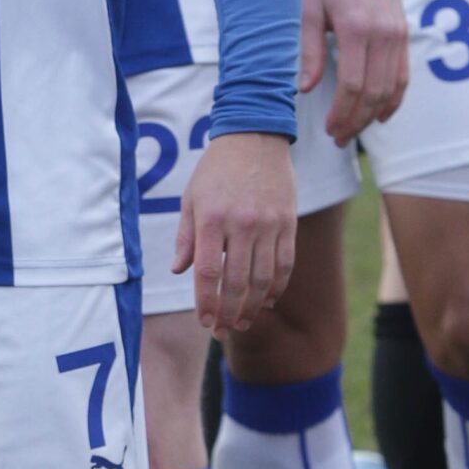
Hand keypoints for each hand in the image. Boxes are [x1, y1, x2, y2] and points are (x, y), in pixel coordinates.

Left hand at [175, 130, 296, 334]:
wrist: (254, 139)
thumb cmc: (215, 171)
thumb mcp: (190, 199)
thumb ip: (186, 237)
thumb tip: (180, 271)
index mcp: (212, 220)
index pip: (208, 273)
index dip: (206, 303)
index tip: (205, 322)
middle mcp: (242, 225)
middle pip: (237, 282)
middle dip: (229, 312)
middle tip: (222, 329)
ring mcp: (269, 225)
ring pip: (264, 278)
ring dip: (253, 306)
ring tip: (242, 322)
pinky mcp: (288, 223)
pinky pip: (285, 264)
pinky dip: (276, 287)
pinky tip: (267, 301)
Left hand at [302, 0, 406, 141]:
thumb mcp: (308, 9)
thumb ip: (308, 50)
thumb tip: (302, 89)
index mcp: (357, 29)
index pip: (352, 84)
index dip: (340, 112)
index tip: (327, 129)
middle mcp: (383, 34)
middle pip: (374, 92)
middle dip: (355, 120)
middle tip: (337, 139)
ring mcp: (398, 34)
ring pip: (392, 87)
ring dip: (373, 114)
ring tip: (352, 131)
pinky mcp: (404, 33)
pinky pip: (404, 74)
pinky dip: (395, 98)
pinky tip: (380, 114)